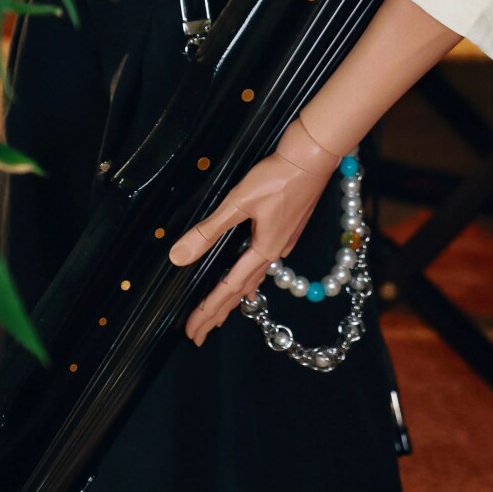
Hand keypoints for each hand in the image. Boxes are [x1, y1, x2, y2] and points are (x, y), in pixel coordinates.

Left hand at [168, 116, 340, 346]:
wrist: (314, 156)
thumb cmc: (278, 176)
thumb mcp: (238, 202)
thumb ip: (209, 230)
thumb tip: (178, 257)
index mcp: (263, 250)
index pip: (229, 289)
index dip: (209, 310)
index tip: (193, 332)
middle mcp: (274, 252)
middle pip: (242, 291)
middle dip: (219, 313)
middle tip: (200, 335)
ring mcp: (283, 240)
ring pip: (254, 278)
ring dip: (235, 298)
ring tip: (221, 312)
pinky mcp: (286, 227)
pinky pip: (263, 263)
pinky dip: (249, 276)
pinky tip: (248, 271)